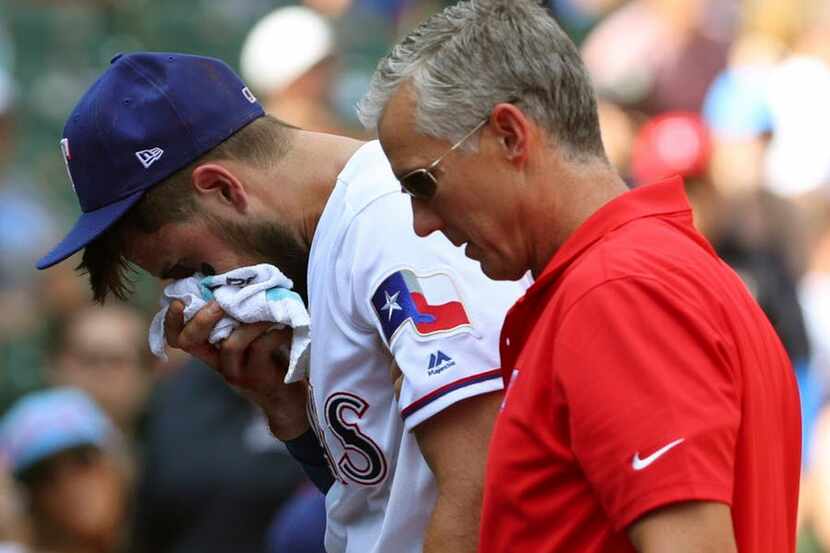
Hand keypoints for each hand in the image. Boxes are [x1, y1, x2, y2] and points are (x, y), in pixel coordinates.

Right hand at [164, 300, 309, 439]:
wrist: (288, 398)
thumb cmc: (269, 359)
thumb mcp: (248, 338)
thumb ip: (237, 319)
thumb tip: (235, 282)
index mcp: (211, 351)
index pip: (178, 339)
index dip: (171, 322)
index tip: (178, 302)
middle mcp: (218, 363)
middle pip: (192, 342)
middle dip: (202, 318)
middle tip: (220, 301)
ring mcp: (236, 372)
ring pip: (232, 344)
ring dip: (251, 322)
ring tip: (269, 308)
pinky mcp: (257, 377)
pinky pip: (261, 348)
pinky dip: (275, 332)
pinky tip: (286, 327)